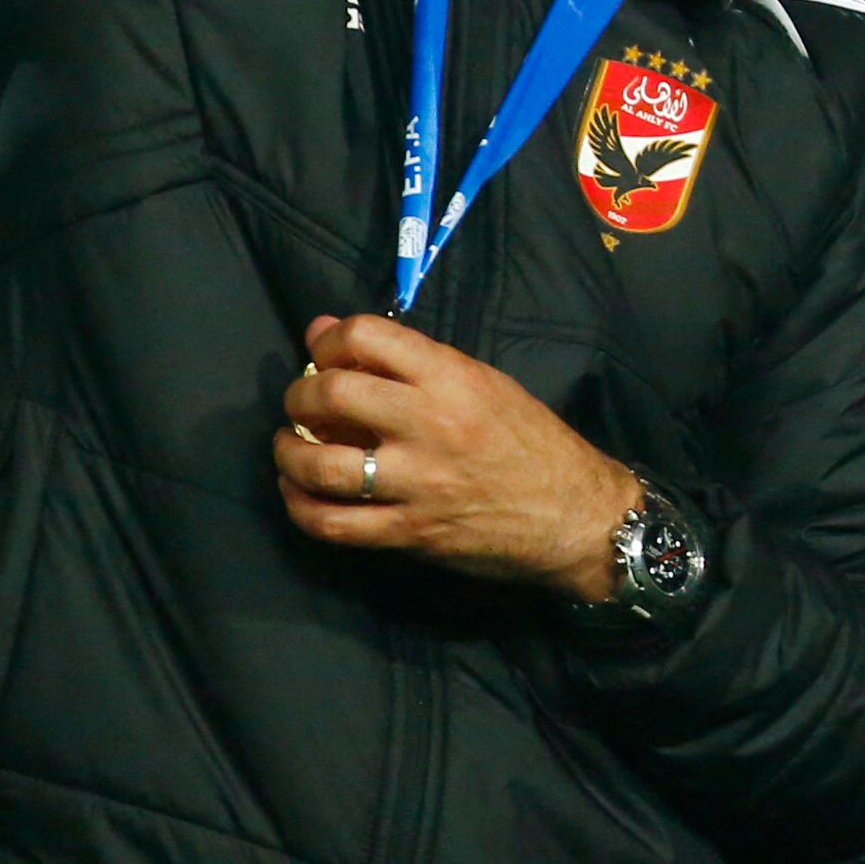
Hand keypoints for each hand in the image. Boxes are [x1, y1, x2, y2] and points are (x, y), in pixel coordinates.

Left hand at [274, 313, 641, 603]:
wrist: (575, 515)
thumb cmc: (533, 442)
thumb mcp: (485, 384)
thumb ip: (410, 361)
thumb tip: (325, 331)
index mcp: (453, 378)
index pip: (369, 337)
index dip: (331, 340)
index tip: (325, 353)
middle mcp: (430, 425)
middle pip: (332, 394)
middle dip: (300, 395)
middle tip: (303, 404)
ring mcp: (416, 483)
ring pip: (320, 464)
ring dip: (289, 453)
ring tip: (290, 448)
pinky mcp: (409, 532)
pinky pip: (332, 524)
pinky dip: (301, 508)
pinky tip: (299, 495)